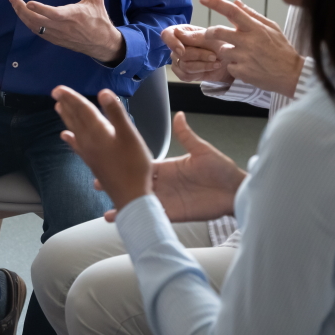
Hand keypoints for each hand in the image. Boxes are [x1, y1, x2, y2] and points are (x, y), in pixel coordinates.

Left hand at [10, 0, 123, 62]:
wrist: (101, 43)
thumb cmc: (99, 19)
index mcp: (73, 15)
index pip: (54, 13)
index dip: (40, 9)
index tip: (28, 2)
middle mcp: (63, 27)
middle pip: (37, 21)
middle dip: (22, 10)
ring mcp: (57, 35)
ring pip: (35, 27)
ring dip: (22, 16)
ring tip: (15, 4)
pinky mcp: (55, 40)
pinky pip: (38, 32)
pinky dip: (29, 23)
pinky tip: (24, 14)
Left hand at [54, 86, 152, 212]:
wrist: (130, 195)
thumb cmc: (134, 164)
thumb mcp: (129, 135)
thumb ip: (116, 113)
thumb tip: (103, 92)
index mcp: (97, 132)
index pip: (82, 110)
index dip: (71, 98)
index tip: (58, 88)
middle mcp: (88, 141)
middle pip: (75, 118)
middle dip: (66, 105)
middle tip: (55, 93)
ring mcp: (88, 153)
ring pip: (74, 130)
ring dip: (66, 118)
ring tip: (58, 108)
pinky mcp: (92, 162)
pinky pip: (76, 145)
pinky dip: (70, 138)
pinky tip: (65, 136)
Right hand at [98, 112, 245, 222]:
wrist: (236, 192)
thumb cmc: (222, 170)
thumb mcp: (202, 150)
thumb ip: (186, 135)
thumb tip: (179, 115)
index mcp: (167, 166)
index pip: (140, 163)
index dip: (124, 161)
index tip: (109, 159)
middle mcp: (163, 183)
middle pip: (135, 182)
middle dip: (118, 182)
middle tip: (98, 182)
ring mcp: (166, 199)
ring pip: (140, 200)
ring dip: (125, 202)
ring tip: (107, 206)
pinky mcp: (172, 213)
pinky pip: (152, 215)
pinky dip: (139, 217)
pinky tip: (126, 219)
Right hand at [162, 23, 231, 83]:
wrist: (230, 60)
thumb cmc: (222, 44)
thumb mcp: (212, 38)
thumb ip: (195, 36)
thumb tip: (177, 32)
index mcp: (181, 32)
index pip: (167, 35)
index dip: (172, 42)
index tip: (182, 50)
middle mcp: (177, 46)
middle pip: (180, 54)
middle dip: (199, 55)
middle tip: (213, 55)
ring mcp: (178, 60)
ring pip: (184, 66)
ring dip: (203, 65)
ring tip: (216, 61)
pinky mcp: (183, 73)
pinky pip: (186, 76)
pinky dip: (201, 72)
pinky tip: (211, 68)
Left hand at [203, 0, 303, 96]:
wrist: (292, 75)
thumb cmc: (282, 49)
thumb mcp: (272, 28)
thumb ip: (252, 15)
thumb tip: (235, 1)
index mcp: (256, 28)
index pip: (233, 11)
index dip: (216, 3)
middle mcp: (249, 41)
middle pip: (218, 32)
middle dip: (209, 32)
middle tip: (209, 34)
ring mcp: (244, 58)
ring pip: (222, 50)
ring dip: (228, 52)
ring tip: (243, 55)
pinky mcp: (242, 72)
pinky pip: (229, 66)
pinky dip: (235, 66)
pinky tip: (248, 67)